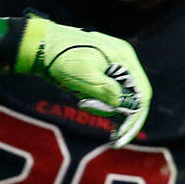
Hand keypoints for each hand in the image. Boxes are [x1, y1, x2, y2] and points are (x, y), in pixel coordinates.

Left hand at [17, 15, 150, 147]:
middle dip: (119, 114)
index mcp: (124, 57)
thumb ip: (109, 91)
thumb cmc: (63, 58)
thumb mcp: (86, 76)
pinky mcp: (102, 73)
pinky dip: (98, 102)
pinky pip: (108, 94)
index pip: (142, 93)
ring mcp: (113, 67)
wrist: (42, 47)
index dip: (136, 117)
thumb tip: (130, 107)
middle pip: (133, 97)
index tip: (124, 136)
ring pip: (119, 97)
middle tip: (109, 133)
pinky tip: (82, 99)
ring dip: (103, 106)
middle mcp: (123, 61)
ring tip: (82, 100)